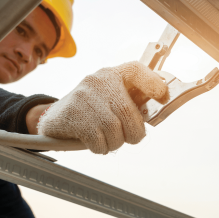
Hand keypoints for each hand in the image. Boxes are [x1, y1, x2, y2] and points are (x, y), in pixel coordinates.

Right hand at [37, 61, 168, 153]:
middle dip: (134, 133)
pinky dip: (101, 147)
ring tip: (108, 139)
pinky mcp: (72, 114)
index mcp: (113, 75)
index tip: (163, 97)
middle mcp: (98, 81)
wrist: (55, 117)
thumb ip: (133, 102)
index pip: (135, 70)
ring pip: (114, 130)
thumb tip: (158, 109)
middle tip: (130, 137)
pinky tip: (96, 142)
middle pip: (128, 113)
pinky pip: (98, 140)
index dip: (152, 82)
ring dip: (115, 142)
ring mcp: (84, 96)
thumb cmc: (94, 111)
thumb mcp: (113, 99)